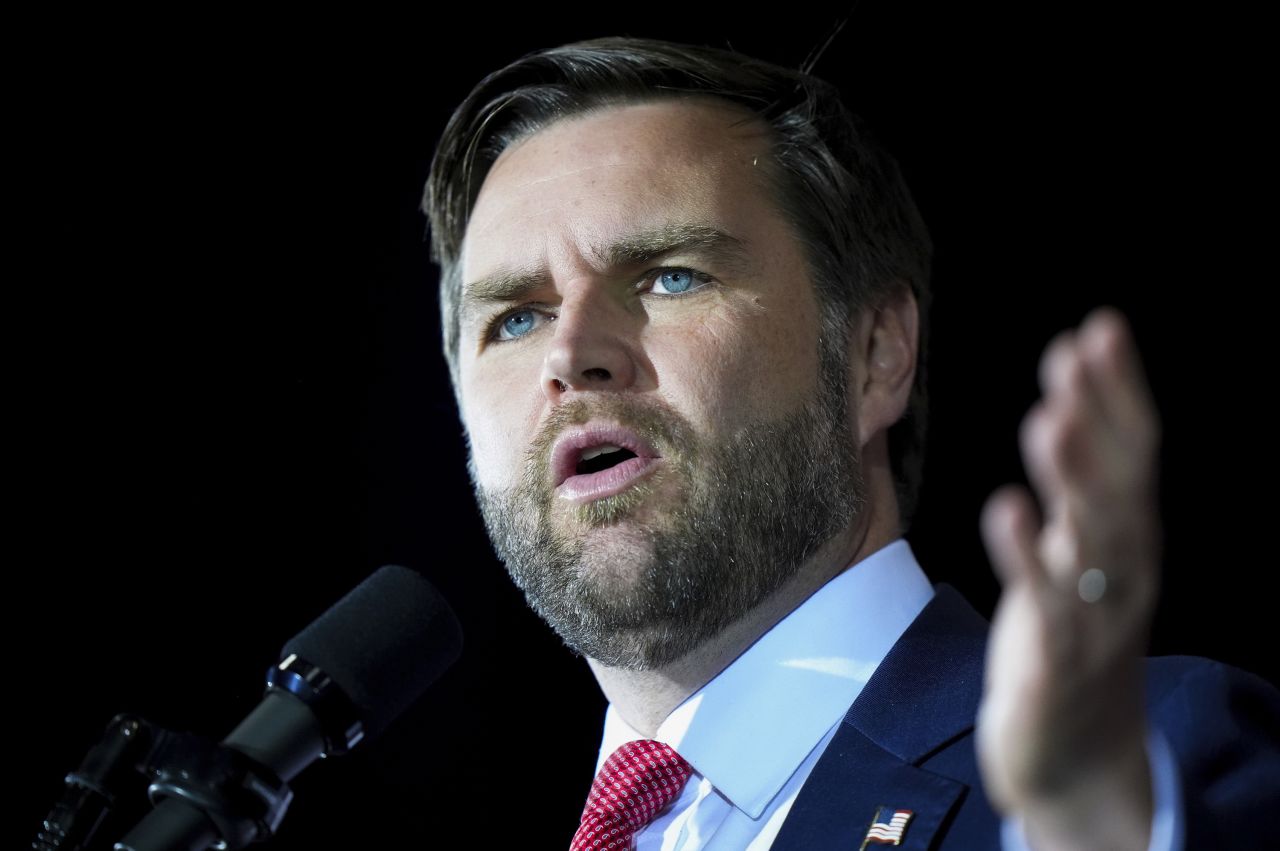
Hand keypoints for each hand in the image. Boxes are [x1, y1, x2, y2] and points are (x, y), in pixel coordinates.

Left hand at [976, 307, 1162, 849]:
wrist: (1079, 752)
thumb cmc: (1073, 633)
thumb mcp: (1082, 553)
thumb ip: (1077, 483)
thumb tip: (1070, 400)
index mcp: (1128, 540)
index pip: (1137, 455)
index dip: (1120, 393)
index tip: (1099, 330)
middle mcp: (1121, 572)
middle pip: (1117, 486)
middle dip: (1099, 419)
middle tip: (1076, 356)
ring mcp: (1090, 618)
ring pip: (1088, 542)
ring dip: (1074, 481)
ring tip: (1050, 420)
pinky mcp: (1051, 665)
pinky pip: (1045, 608)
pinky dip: (1030, 560)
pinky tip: (1009, 509)